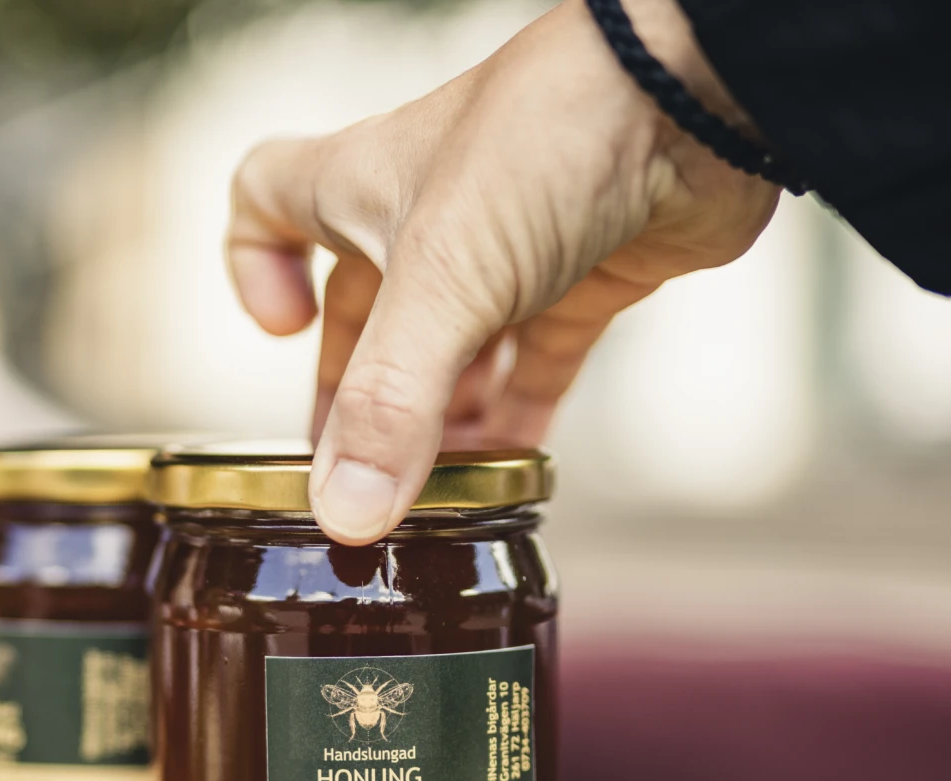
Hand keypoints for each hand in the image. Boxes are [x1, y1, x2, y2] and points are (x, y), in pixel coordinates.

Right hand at [226, 0, 778, 542]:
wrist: (695, 97)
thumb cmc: (546, 143)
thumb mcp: (443, 281)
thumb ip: (390, 403)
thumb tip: (345, 513)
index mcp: (360, 187)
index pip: (266, 199)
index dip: (254, 265)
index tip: (281, 330)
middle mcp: (424, 215)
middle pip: (361, 314)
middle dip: (356, 396)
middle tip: (354, 475)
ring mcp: (507, 249)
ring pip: (449, 348)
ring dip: (439, 420)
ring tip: (434, 495)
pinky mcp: (583, 278)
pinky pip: (536, 361)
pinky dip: (521, 415)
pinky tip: (515, 471)